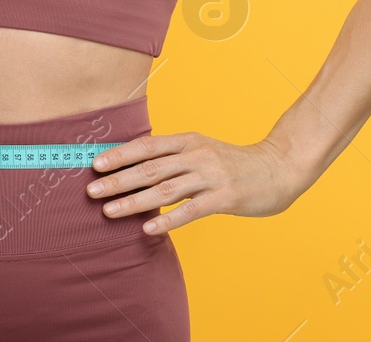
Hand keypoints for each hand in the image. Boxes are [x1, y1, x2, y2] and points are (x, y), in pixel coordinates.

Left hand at [85, 131, 302, 233]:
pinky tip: (148, 229)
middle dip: (117, 180)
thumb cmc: (234, 163)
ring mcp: (211, 176)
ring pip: (165, 190)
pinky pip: (190, 210)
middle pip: (149, 168)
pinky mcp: (224, 197)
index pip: (147, 146)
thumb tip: (136, 168)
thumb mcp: (202, 149)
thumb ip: (174, 157)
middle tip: (91, 191)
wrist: (279, 168)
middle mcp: (196, 155)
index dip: (120, 154)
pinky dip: (167, 219)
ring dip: (134, 201)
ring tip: (109, 212)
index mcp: (188, 141)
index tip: (94, 164)